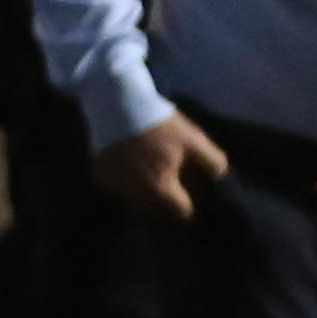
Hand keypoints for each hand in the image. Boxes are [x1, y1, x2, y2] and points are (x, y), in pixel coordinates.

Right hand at [95, 107, 230, 223]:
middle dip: (165, 198)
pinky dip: (126, 181)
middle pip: (156, 209)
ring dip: (144, 191)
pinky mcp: (100, 178)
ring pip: (135, 200)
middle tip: (171, 177)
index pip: (180, 212)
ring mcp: (115, 187)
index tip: (189, 191)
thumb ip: (212, 162)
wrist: (118, 105)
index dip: (188, 203)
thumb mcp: (194, 139)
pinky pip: (119, 187)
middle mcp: (135, 195)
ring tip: (150, 168)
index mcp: (160, 188)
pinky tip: (130, 162)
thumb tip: (217, 177)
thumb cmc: (160, 124)